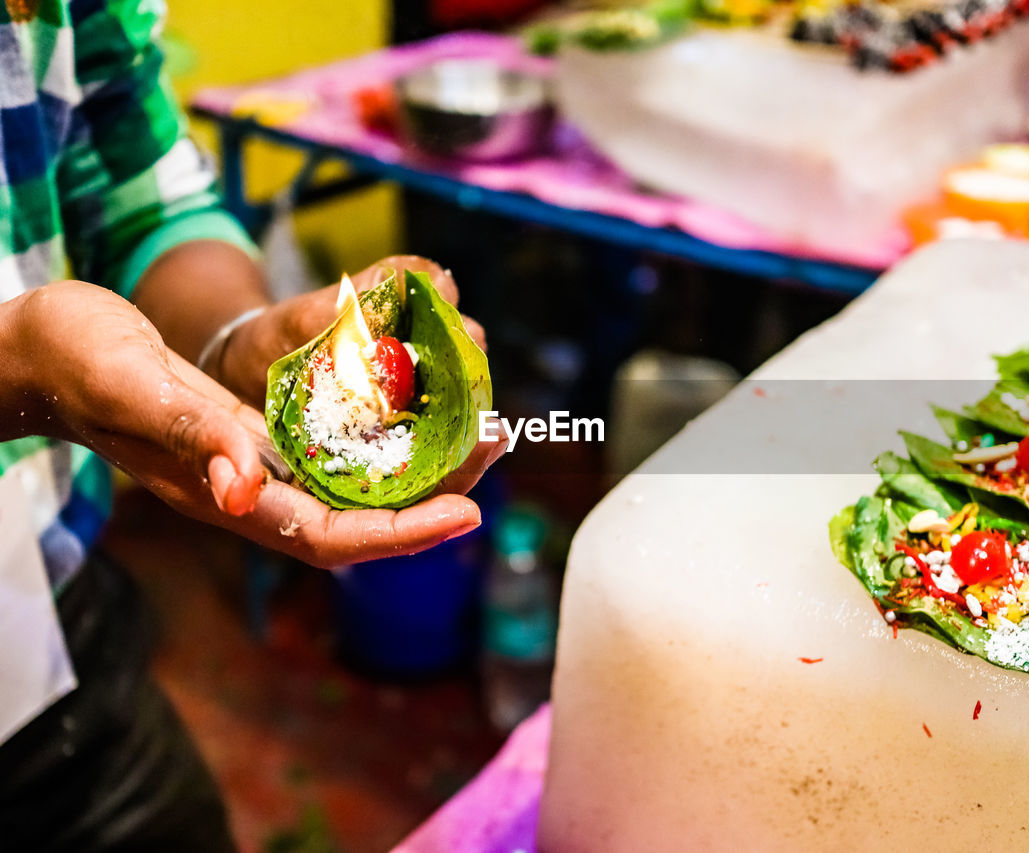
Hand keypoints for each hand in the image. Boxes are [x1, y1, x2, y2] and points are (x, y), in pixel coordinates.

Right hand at [11, 281, 481, 568]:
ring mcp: (261, 463)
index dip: (402, 534)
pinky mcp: (265, 429)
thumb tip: (245, 491)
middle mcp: (254, 490)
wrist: (49, 349)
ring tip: (485, 427)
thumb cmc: (80, 360)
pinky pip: (341, 444)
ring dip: (424, 464)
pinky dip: (389, 432)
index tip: (467, 512)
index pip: (331, 536)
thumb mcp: (134, 386)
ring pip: (359, 482)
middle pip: (363, 517)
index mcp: (226, 495)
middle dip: (435, 496)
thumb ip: (189, 436)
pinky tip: (426, 404)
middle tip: (499, 448)